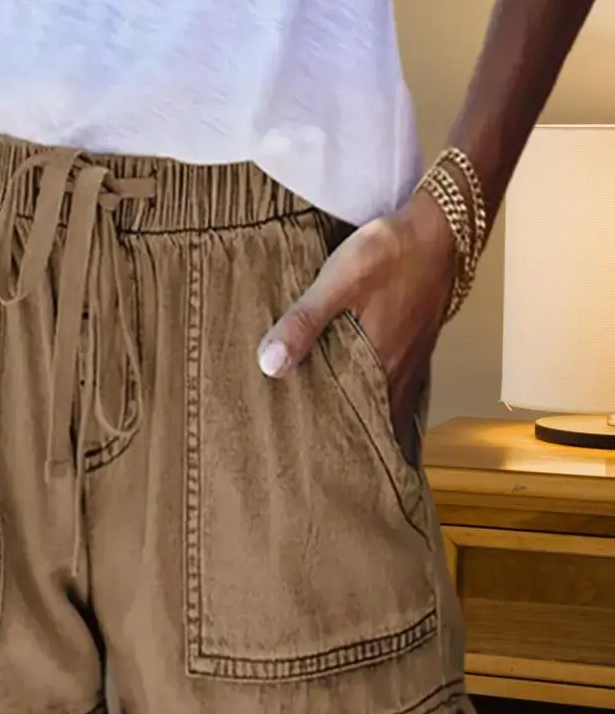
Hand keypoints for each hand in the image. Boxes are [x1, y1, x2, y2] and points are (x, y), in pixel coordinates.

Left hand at [256, 192, 456, 461]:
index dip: (352, 462)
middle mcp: (400, 375)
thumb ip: (303, 322)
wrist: (444, 226)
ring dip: (368, 430)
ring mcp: (411, 362)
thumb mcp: (338, 282)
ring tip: (341, 453)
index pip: (367, 433)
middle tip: (328, 480)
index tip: (331, 488)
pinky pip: (395, 389)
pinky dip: (378, 405)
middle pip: (377, 428)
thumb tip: (269, 366)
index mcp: (381, 369)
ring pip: (388, 410)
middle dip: (356, 454)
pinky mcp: (412, 346)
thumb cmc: (390, 253)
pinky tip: (360, 405)